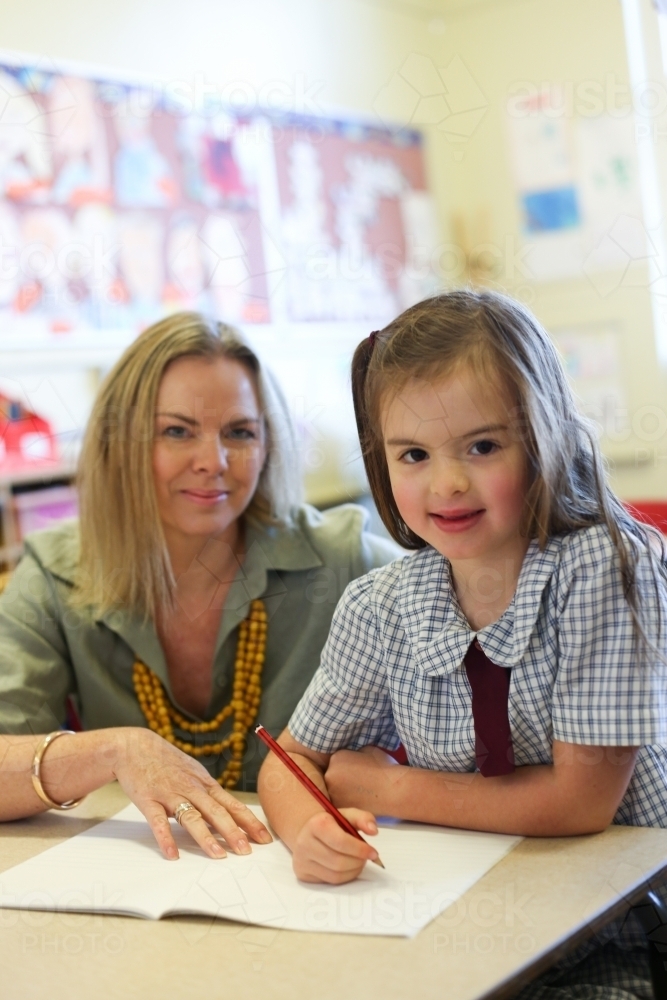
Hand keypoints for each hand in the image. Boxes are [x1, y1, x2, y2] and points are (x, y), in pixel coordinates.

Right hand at [112, 729, 271, 859]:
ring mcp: (170, 794)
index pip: (232, 804)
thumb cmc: (165, 761)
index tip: (264, 837)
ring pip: (191, 817)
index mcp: (204, 784)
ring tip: (219, 855)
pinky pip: (158, 821)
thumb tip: (228, 811)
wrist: (134, 747)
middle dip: (233, 831)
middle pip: (216, 811)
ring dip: (206, 837)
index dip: (249, 821)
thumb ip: (207, 792)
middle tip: (247, 851)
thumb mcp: (192, 772)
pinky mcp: (149, 800)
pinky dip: (165, 838)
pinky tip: (172, 854)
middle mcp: (191, 789)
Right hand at [292, 808, 378, 883]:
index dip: (360, 849)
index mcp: (316, 824)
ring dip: (353, 871)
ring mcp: (302, 861)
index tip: (373, 852)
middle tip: (366, 858)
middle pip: (338, 862)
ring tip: (358, 862)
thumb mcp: (346, 815)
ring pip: (335, 875)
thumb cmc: (331, 824)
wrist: (307, 831)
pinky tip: (347, 868)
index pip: (341, 842)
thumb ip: (363, 818)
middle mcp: (305, 843)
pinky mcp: (302, 874)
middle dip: (358, 862)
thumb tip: (373, 831)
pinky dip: (344, 877)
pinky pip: (329, 882)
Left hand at [326, 746, 399, 812]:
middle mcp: (330, 774)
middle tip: (358, 782)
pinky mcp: (339, 808)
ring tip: (360, 791)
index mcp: (336, 757)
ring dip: (343, 791)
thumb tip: (350, 758)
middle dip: (342, 778)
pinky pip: (340, 803)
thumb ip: (353, 754)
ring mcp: (332, 793)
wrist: (394, 790)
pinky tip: (360, 800)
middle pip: (331, 775)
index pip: (335, 761)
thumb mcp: (366, 750)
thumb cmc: (384, 769)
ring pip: (334, 790)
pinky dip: (347, 802)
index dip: (346, 766)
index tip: (357, 769)